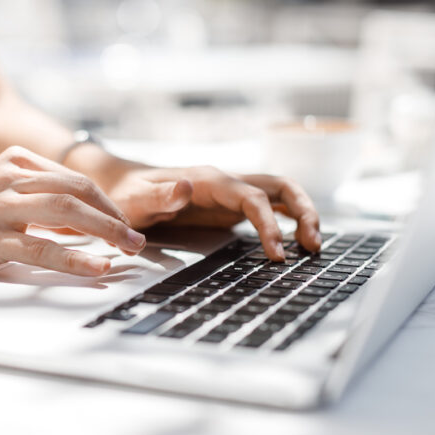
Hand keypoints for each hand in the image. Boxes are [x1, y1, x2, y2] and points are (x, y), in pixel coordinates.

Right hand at [0, 146, 145, 283]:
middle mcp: (9, 177)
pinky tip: (99, 267)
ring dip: (106, 231)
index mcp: (15, 161)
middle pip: (78, 191)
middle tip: (137, 240)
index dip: (107, 204)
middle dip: (115, 216)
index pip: (76, 179)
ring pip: (66, 212)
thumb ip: (38, 199)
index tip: (125, 226)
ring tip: (130, 249)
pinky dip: (76, 258)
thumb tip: (85, 221)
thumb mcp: (0, 194)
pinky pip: (41, 247)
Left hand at [103, 165, 320, 260]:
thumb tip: (186, 188)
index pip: (252, 197)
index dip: (270, 224)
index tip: (277, 254)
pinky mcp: (232, 205)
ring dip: (303, 214)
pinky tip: (296, 242)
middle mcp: (227, 182)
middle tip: (313, 247)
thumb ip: (160, 197)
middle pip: (280, 186)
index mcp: (209, 180)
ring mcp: (232, 192)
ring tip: (313, 247)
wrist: (121, 184)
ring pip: (281, 193)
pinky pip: (270, 206)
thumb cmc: (127, 194)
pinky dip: (289, 220)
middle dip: (304, 212)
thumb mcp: (136, 200)